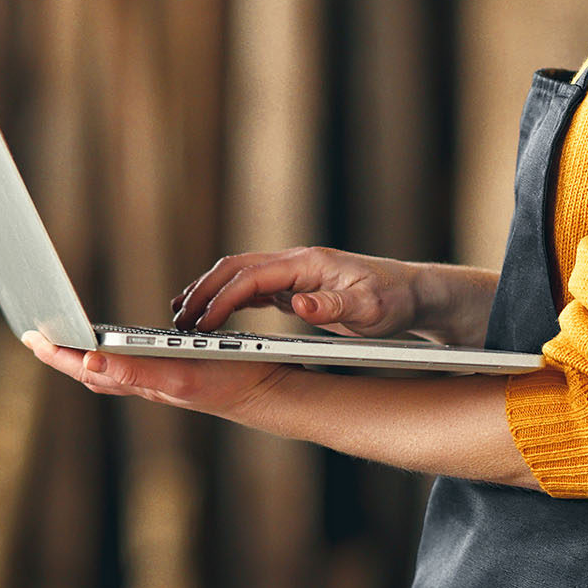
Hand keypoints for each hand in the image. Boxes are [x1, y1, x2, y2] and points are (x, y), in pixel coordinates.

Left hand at [23, 329, 282, 424]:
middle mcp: (148, 384)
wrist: (270, 394)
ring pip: (109, 373)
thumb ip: (134, 372)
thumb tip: (89, 360)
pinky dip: (109, 359)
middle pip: (92, 372)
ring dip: (81, 358)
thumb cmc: (231, 382)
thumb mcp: (179, 377)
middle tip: (33, 337)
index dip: (60, 355)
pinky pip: (130, 371)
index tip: (32, 338)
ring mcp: (161, 383)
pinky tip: (106, 352)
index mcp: (143, 380)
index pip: (89, 368)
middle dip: (62, 356)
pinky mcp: (175, 378)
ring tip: (59, 342)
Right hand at [170, 246, 428, 337]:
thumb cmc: (392, 299)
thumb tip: (300, 304)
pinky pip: (249, 288)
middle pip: (234, 269)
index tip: (201, 324)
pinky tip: (211, 317)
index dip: (222, 299)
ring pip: (237, 275)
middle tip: (177, 322)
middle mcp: (295, 263)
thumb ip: (335, 307)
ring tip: (180, 317)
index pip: (251, 277)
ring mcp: (292, 273)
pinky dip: (225, 299)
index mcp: (307, 263)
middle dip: (202, 292)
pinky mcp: (293, 286)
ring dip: (208, 293)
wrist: (411, 292)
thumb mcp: (370, 309)